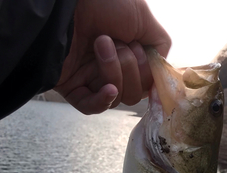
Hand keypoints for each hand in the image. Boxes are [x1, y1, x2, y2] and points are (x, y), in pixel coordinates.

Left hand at [55, 0, 170, 113]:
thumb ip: (159, 45)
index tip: (139, 49)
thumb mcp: (143, 18)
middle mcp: (111, 67)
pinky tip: (109, 89)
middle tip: (117, 42)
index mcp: (128, 52)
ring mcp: (91, 79)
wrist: (67, 2)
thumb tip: (160, 71)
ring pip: (116, 98)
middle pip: (134, 93)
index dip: (147, 72)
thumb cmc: (104, 2)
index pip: (146, 81)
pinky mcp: (72, 87)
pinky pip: (92, 107)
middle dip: (130, 69)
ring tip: (100, 44)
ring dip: (113, 72)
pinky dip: (102, 101)